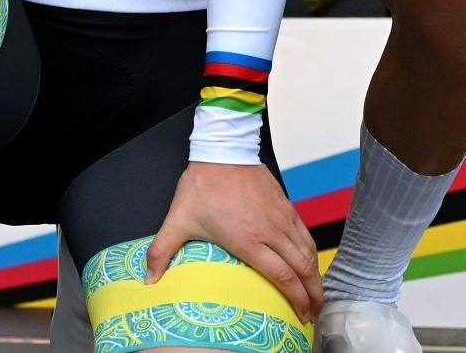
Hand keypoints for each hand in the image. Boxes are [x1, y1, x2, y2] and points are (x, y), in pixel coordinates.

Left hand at [145, 160, 321, 322]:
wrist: (222, 150)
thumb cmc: (202, 186)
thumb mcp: (178, 220)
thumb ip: (162, 251)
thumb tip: (149, 279)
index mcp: (248, 241)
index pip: (282, 277)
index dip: (296, 299)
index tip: (301, 315)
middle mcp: (271, 231)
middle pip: (303, 269)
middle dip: (313, 295)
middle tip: (313, 314)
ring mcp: (282, 218)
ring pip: (308, 253)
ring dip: (316, 276)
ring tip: (316, 294)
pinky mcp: (286, 206)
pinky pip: (305, 235)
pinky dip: (312, 253)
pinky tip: (309, 263)